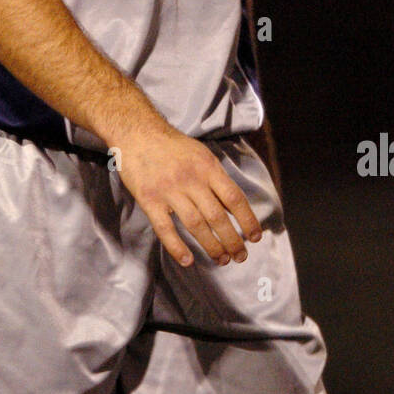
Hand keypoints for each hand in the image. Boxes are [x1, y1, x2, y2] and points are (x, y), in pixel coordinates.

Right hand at [113, 122, 263, 267]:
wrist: (138, 132)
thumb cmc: (173, 146)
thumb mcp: (201, 154)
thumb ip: (216, 178)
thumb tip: (234, 206)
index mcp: (208, 167)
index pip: (234, 198)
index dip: (248, 220)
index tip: (255, 237)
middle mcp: (191, 179)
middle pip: (217, 216)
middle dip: (232, 240)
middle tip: (240, 256)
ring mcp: (169, 190)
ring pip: (196, 225)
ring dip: (211, 246)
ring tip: (221, 260)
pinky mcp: (149, 200)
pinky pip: (165, 228)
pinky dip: (177, 247)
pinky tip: (187, 260)